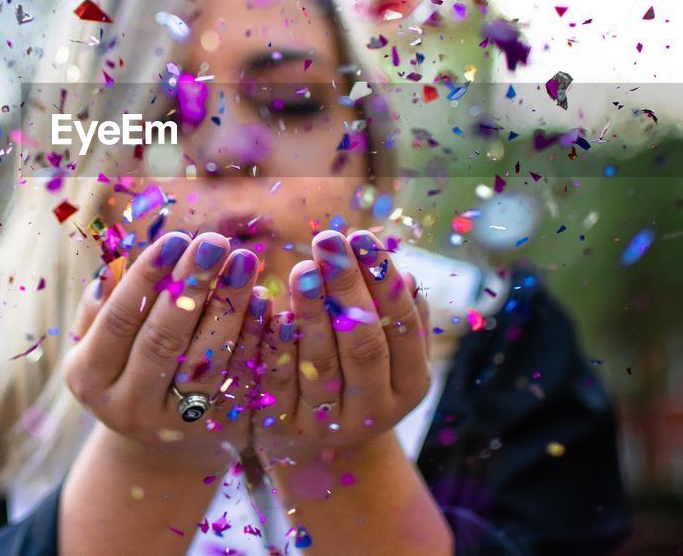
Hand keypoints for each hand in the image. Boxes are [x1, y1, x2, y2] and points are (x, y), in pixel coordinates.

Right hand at [63, 231, 269, 469]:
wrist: (156, 439)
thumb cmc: (127, 361)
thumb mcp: (101, 337)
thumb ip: (103, 303)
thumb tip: (114, 268)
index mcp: (90, 375)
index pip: (119, 318)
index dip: (147, 277)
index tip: (176, 238)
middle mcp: (127, 406)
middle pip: (163, 339)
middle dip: (191, 285)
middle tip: (215, 241)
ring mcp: (172, 424)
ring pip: (205, 361)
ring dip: (228, 307)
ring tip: (244, 262)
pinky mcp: (216, 431)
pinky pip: (239, 380)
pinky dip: (253, 339)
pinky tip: (264, 301)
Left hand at [250, 229, 429, 466]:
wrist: (321, 446)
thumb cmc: (356, 374)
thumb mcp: (386, 349)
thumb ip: (396, 314)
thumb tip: (405, 273)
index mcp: (410, 382)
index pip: (403, 326)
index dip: (383, 280)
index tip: (362, 236)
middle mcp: (376, 409)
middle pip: (364, 345)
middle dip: (347, 288)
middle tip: (328, 240)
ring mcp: (331, 425)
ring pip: (321, 364)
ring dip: (312, 312)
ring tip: (302, 267)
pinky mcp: (287, 431)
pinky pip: (278, 385)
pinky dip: (276, 346)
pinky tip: (272, 312)